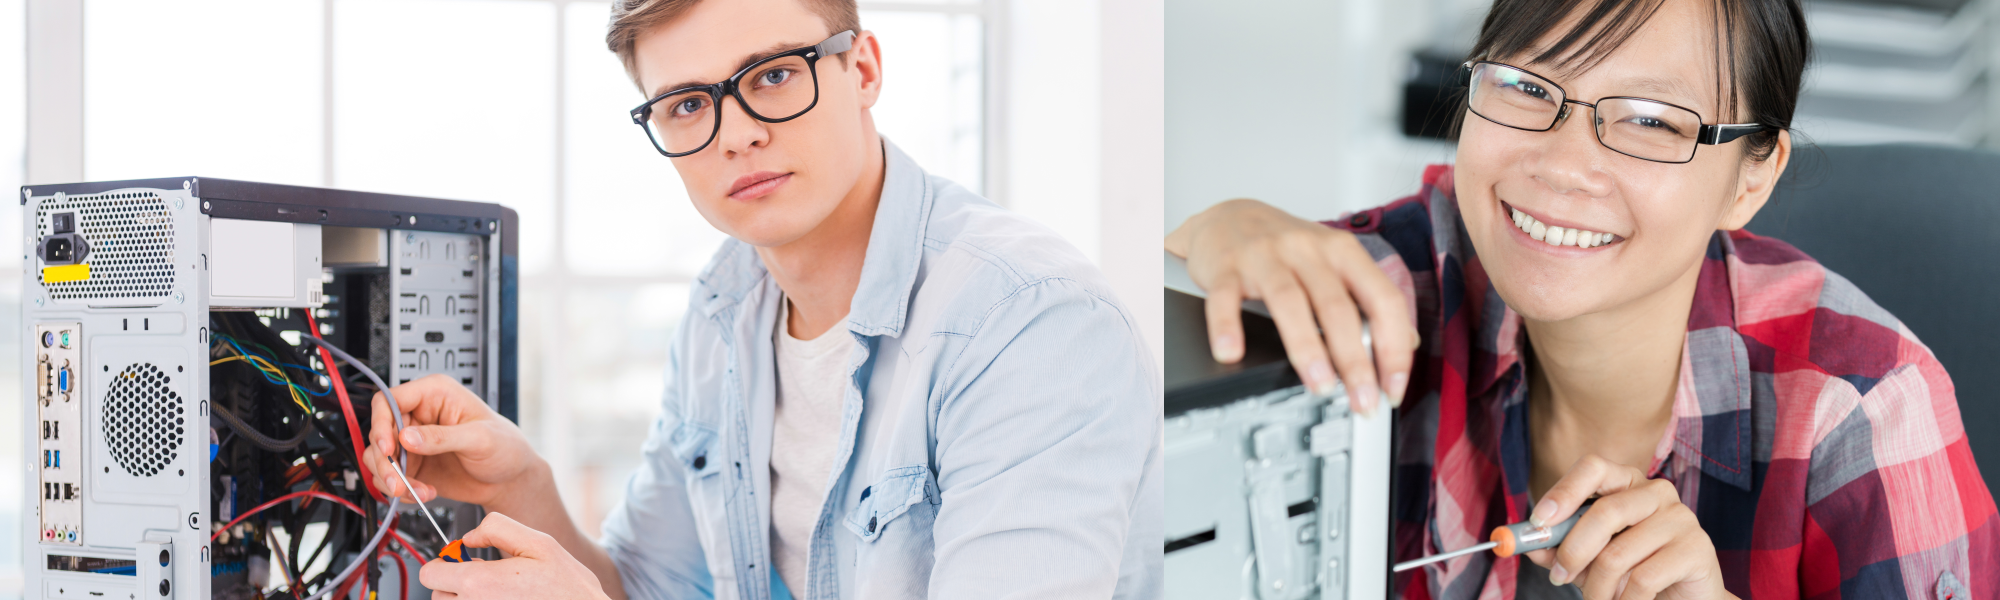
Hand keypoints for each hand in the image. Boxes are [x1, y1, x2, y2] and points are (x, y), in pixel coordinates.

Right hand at [362, 374, 544, 508]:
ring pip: (378, 457)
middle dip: (384, 461)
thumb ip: (443, 437)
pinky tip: (423, 493)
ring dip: (391, 479)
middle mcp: (419, 415)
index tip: (389, 449)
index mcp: (435, 394)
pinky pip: (390, 476)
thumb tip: (407, 437)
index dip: (381, 423)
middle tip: (396, 481)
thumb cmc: (506, 447)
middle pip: (379, 432)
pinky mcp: (413, 464)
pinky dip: (400, 490)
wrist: (511, 479)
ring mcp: (414, 441)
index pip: (389, 400)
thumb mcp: (479, 438)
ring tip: (415, 492)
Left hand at [418, 512, 610, 599]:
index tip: (461, 561)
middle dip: (454, 582)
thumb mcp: (540, 543)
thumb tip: (470, 536)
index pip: (429, 573)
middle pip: (436, 593)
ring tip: (496, 592)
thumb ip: (498, 528)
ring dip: (464, 599)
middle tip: (484, 578)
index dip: (443, 562)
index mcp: (480, 583)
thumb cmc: (568, 589)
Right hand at [1166, 199, 1417, 414]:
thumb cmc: (1285, 246)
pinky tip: (1231, 353)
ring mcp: (1265, 255)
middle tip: (1361, 400)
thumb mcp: (1333, 262)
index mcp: (1342, 251)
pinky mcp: (1226, 265)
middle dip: (1354, 360)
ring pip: (1289, 301)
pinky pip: (1226, 298)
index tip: (1393, 386)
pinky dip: (1228, 326)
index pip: (1382, 298)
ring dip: (1307, 348)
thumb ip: (1367, 297)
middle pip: (1337, 306)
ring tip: (1319, 385)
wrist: (1228, 217)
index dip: (1394, 346)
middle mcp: (1307, 249)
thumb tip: (1407, 342)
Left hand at [1525, 455, 1733, 599]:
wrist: (1684, 598)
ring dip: (1597, 588)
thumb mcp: (1590, 559)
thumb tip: (1529, 544)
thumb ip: (1559, 548)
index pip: (1593, 468)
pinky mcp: (1697, 548)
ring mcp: (1681, 517)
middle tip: (1558, 579)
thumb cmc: (1632, 571)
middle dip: (1573, 551)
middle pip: (1605, 511)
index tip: (1538, 522)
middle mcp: (1656, 491)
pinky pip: (1644, 578)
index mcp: (1627, 482)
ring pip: (1618, 553)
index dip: (1563, 492)